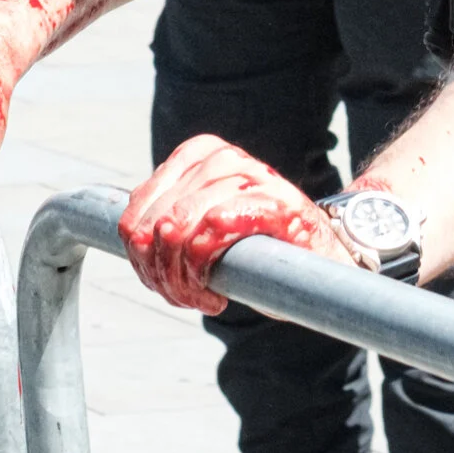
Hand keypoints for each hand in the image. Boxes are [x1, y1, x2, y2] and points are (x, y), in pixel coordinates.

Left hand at [117, 136, 357, 314]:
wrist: (323, 252)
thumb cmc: (257, 244)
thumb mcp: (202, 224)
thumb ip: (167, 221)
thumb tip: (130, 238)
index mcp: (197, 155)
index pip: (136, 211)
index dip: (139, 259)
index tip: (161, 282)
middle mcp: (219, 158)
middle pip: (155, 225)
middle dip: (160, 274)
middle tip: (184, 296)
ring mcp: (247, 174)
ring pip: (176, 230)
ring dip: (180, 281)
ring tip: (200, 297)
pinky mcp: (272, 201)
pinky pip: (210, 231)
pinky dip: (202, 273)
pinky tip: (215, 295)